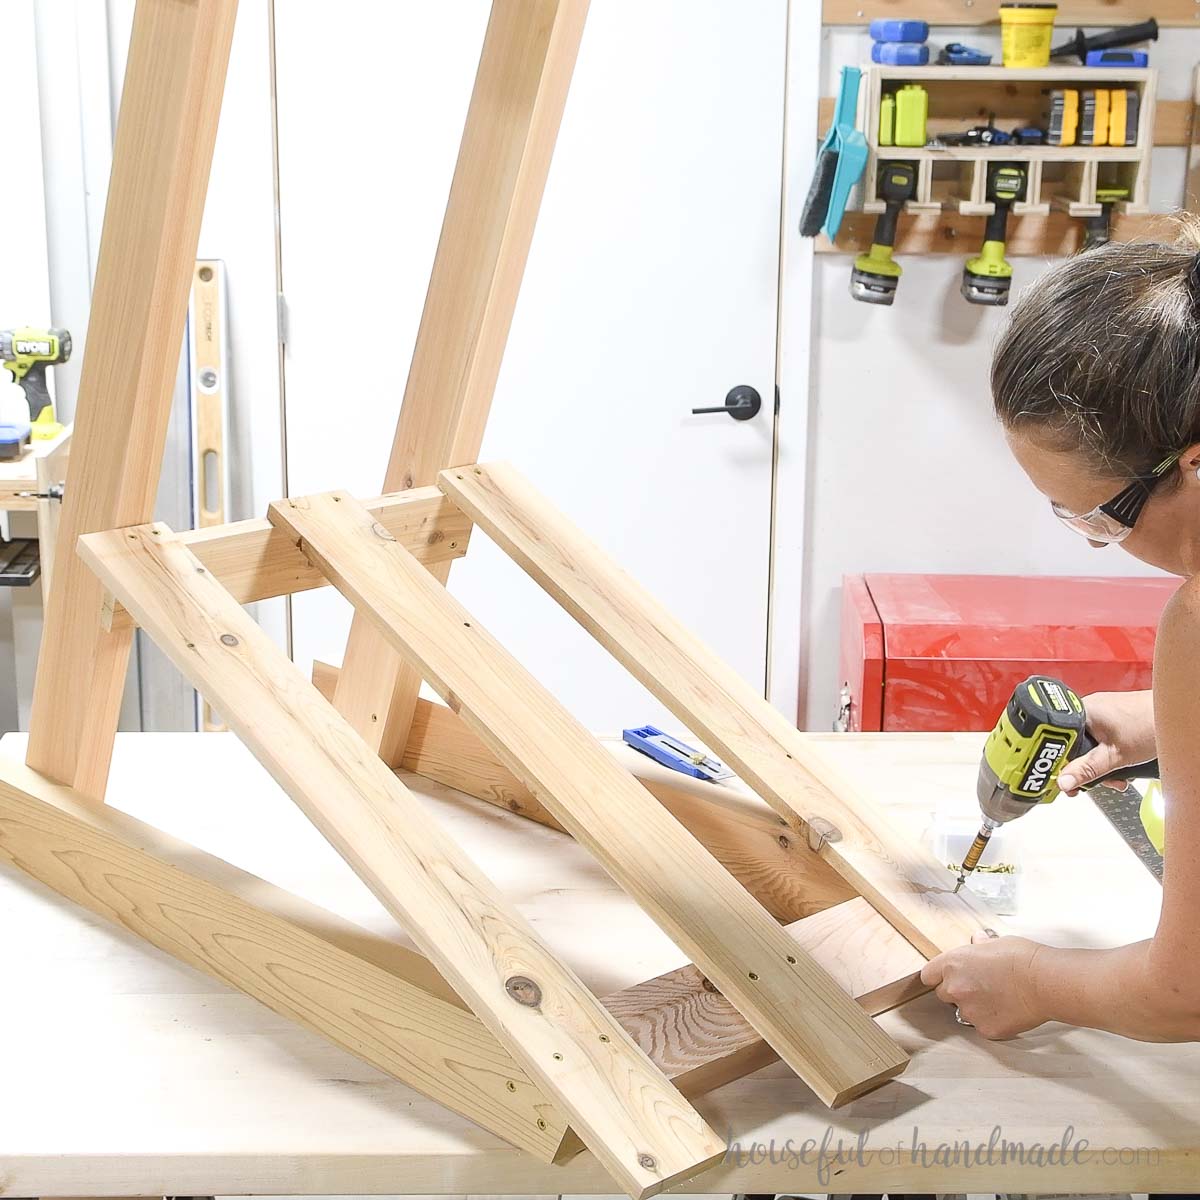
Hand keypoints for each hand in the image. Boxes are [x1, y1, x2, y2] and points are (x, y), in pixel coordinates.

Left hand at [920, 933, 1046, 1038]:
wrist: (1044, 982)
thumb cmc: (1023, 959)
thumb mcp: (996, 942)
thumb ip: (980, 946)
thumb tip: (978, 942)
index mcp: (953, 964)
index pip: (928, 975)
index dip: (938, 976)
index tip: (945, 978)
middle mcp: (955, 988)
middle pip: (944, 994)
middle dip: (957, 991)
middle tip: (980, 987)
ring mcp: (969, 1011)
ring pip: (964, 1012)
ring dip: (975, 1007)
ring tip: (998, 998)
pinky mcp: (986, 1029)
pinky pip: (982, 1026)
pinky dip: (991, 1021)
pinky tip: (1007, 1011)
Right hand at [1057, 688, 1154, 795]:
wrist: (1179, 716)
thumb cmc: (1150, 725)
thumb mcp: (1115, 756)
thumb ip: (1087, 770)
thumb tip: (1063, 782)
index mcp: (1080, 712)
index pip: (1053, 739)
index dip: (1054, 760)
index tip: (1058, 777)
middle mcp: (1087, 711)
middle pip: (1071, 746)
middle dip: (1082, 768)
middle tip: (1090, 783)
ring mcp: (1100, 715)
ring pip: (1087, 746)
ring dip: (1098, 765)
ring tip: (1113, 776)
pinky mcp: (1111, 720)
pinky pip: (1099, 742)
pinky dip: (1107, 756)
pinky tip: (1119, 766)